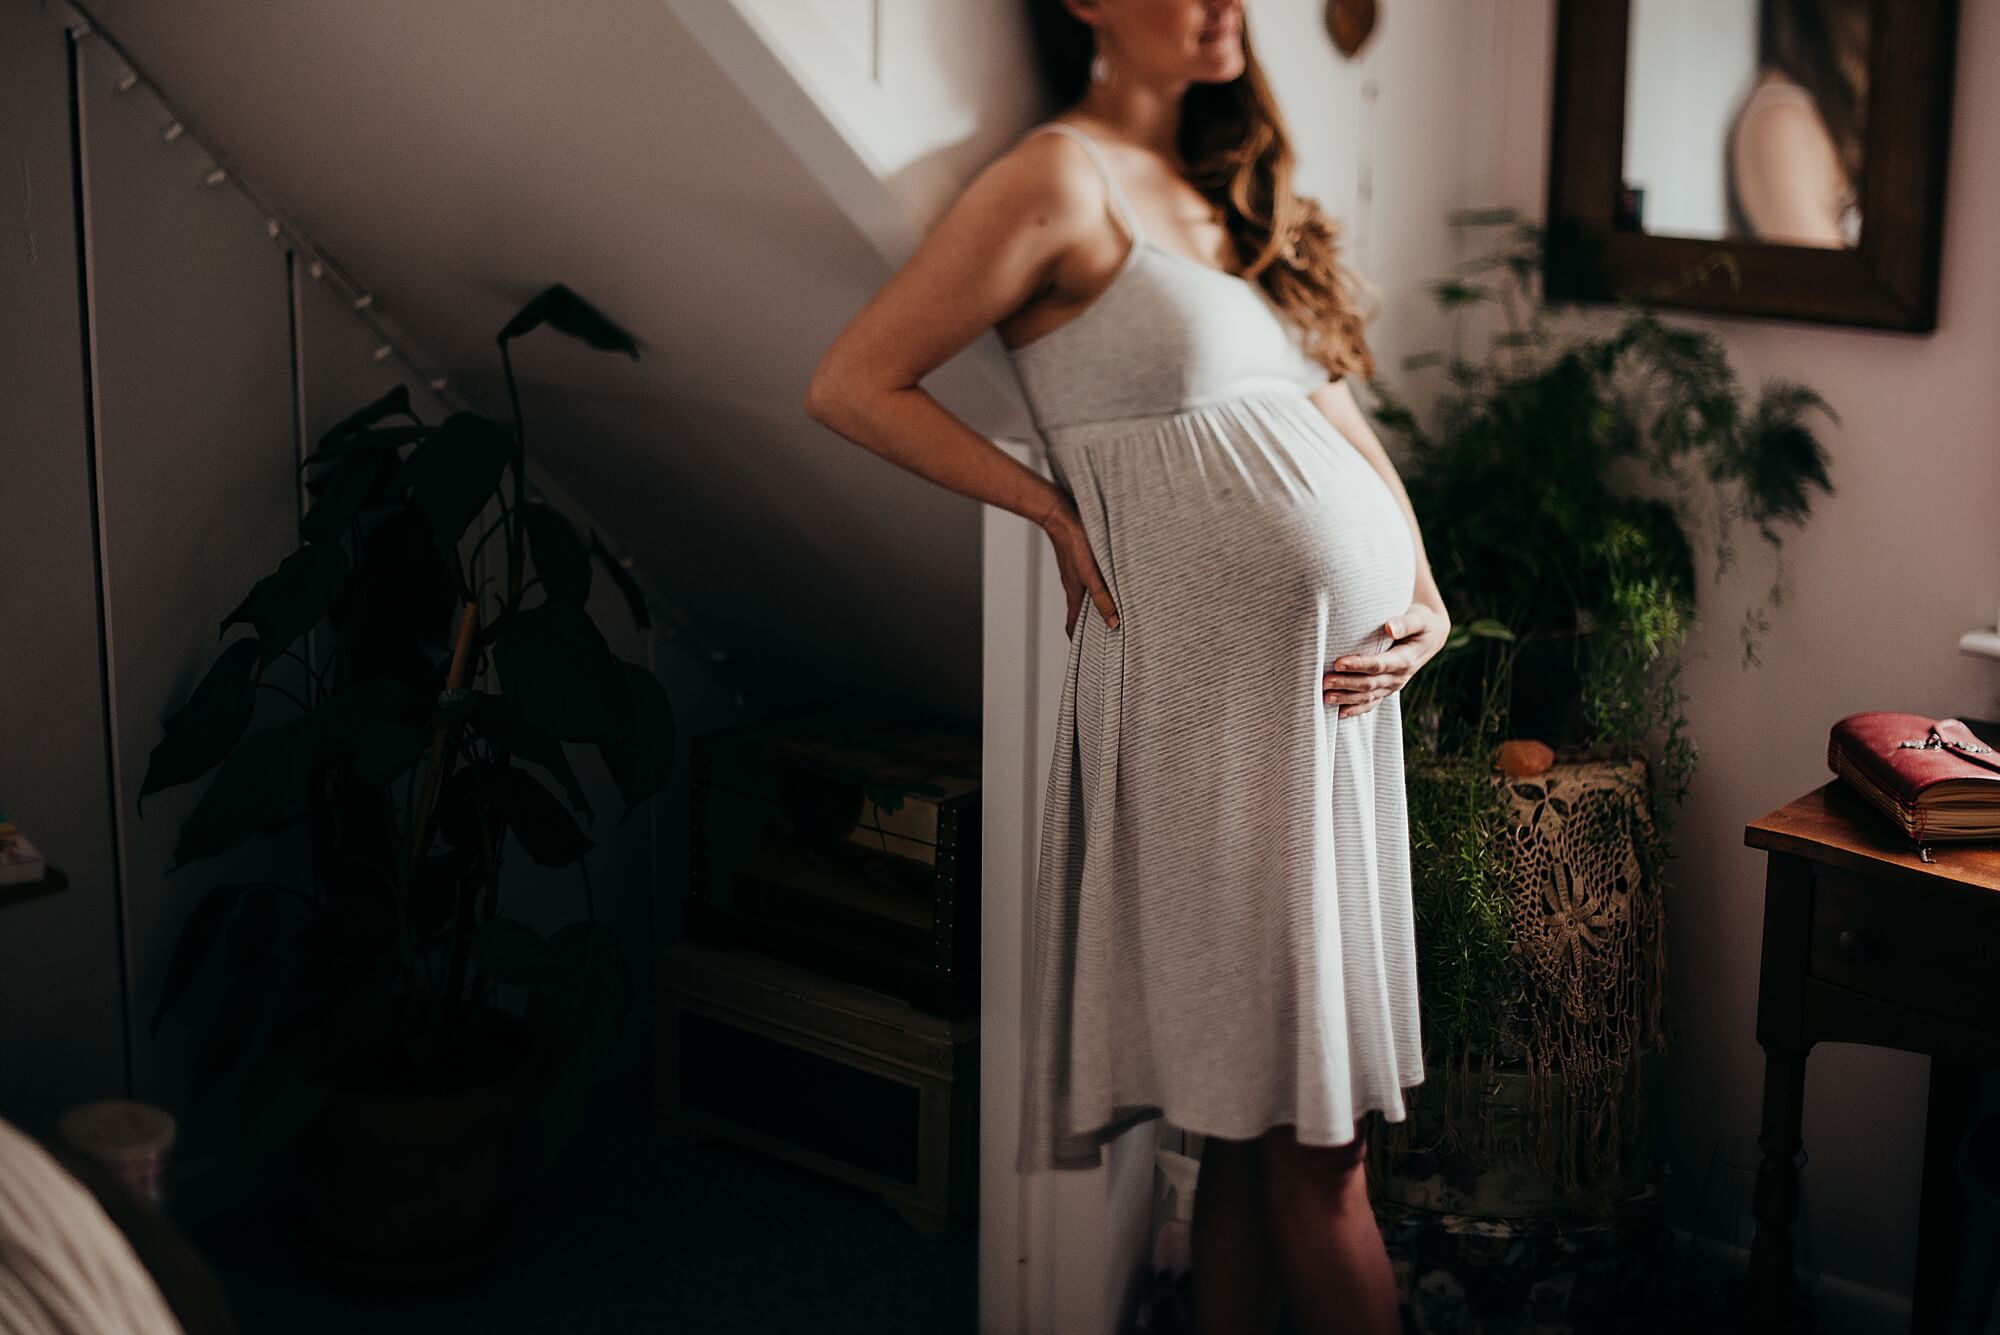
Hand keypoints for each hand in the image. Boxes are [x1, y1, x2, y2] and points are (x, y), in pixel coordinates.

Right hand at [1039, 497, 1119, 638]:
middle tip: (1106, 633)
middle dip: (1091, 625)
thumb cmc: (1074, 541)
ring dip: (1096, 605)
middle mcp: (1073, 585)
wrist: (1060, 513)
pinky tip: (1108, 579)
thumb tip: (1113, 622)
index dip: (1077, 641)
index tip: (1086, 653)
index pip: (1072, 625)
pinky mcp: (1079, 558)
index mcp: (1074, 593)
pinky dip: (1098, 587)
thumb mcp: (1092, 574)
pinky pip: (1089, 579)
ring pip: (1085, 595)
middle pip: (1080, 611)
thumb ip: (1103, 597)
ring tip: (1112, 609)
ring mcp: (1075, 572)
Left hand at [1322, 601, 1448, 716]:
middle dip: (1346, 684)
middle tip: (1324, 681)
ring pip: (1368, 697)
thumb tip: (1389, 628)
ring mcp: (1393, 685)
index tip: (1338, 663)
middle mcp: (1399, 677)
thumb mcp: (1419, 619)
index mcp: (1405, 660)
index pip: (1379, 665)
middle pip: (1369, 684)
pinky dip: (1356, 709)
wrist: (1431, 636)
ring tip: (1325, 697)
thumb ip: (1404, 623)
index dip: (1358, 665)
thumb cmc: (1422, 623)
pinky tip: (1339, 713)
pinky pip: (1372, 703)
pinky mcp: (1388, 689)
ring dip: (1347, 698)